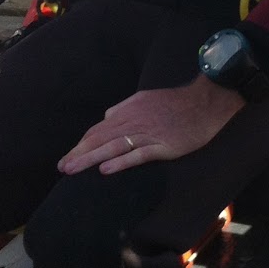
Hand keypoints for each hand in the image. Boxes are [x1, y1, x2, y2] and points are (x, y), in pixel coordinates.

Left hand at [57, 78, 246, 175]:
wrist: (206, 102)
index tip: (69, 155)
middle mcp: (136, 121)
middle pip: (102, 138)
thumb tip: (107, 118)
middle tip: (62, 167)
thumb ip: (126, 107)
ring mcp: (149, 134)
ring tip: (73, 169)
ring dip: (91, 158)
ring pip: (114, 146)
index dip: (83, 143)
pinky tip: (106, 170)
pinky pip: (138, 155)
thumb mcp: (147, 97)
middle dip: (80, 153)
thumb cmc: (177, 102)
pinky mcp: (163, 146)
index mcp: (131, 110)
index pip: (100, 128)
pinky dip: (121, 162)